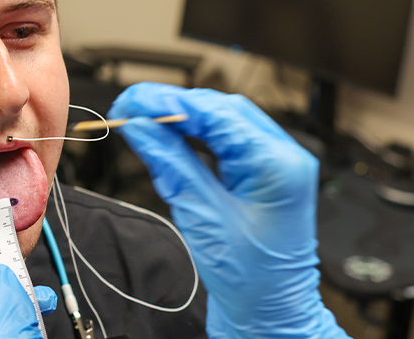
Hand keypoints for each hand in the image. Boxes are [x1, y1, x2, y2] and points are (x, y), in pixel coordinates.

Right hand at [108, 82, 346, 338]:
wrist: (270, 311)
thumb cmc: (249, 277)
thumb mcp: (202, 215)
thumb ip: (171, 164)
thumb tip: (139, 126)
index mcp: (278, 163)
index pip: (215, 112)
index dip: (168, 102)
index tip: (130, 101)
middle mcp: (284, 155)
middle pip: (220, 110)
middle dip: (173, 106)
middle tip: (128, 109)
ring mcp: (278, 163)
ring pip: (223, 121)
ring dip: (183, 118)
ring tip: (143, 121)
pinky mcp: (265, 172)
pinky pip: (228, 140)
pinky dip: (197, 135)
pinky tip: (171, 137)